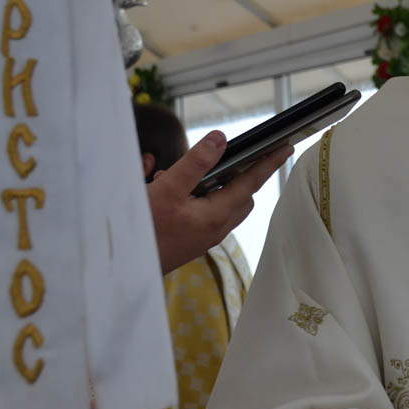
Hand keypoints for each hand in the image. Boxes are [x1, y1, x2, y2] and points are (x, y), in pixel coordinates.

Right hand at [147, 131, 291, 273]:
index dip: (269, 163)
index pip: (251, 183)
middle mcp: (216, 228)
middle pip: (242, 195)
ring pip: (223, 203)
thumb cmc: (144, 232)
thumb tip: (220, 139)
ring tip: (181, 173)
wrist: (122, 269)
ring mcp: (205, 236)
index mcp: (216, 216)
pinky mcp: (192, 239)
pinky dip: (197, 196)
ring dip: (213, 184)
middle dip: (240, 173)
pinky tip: (168, 188)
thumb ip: (195, 163)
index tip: (286, 147)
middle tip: (233, 154)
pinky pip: (205, 212)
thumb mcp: (167, 191)